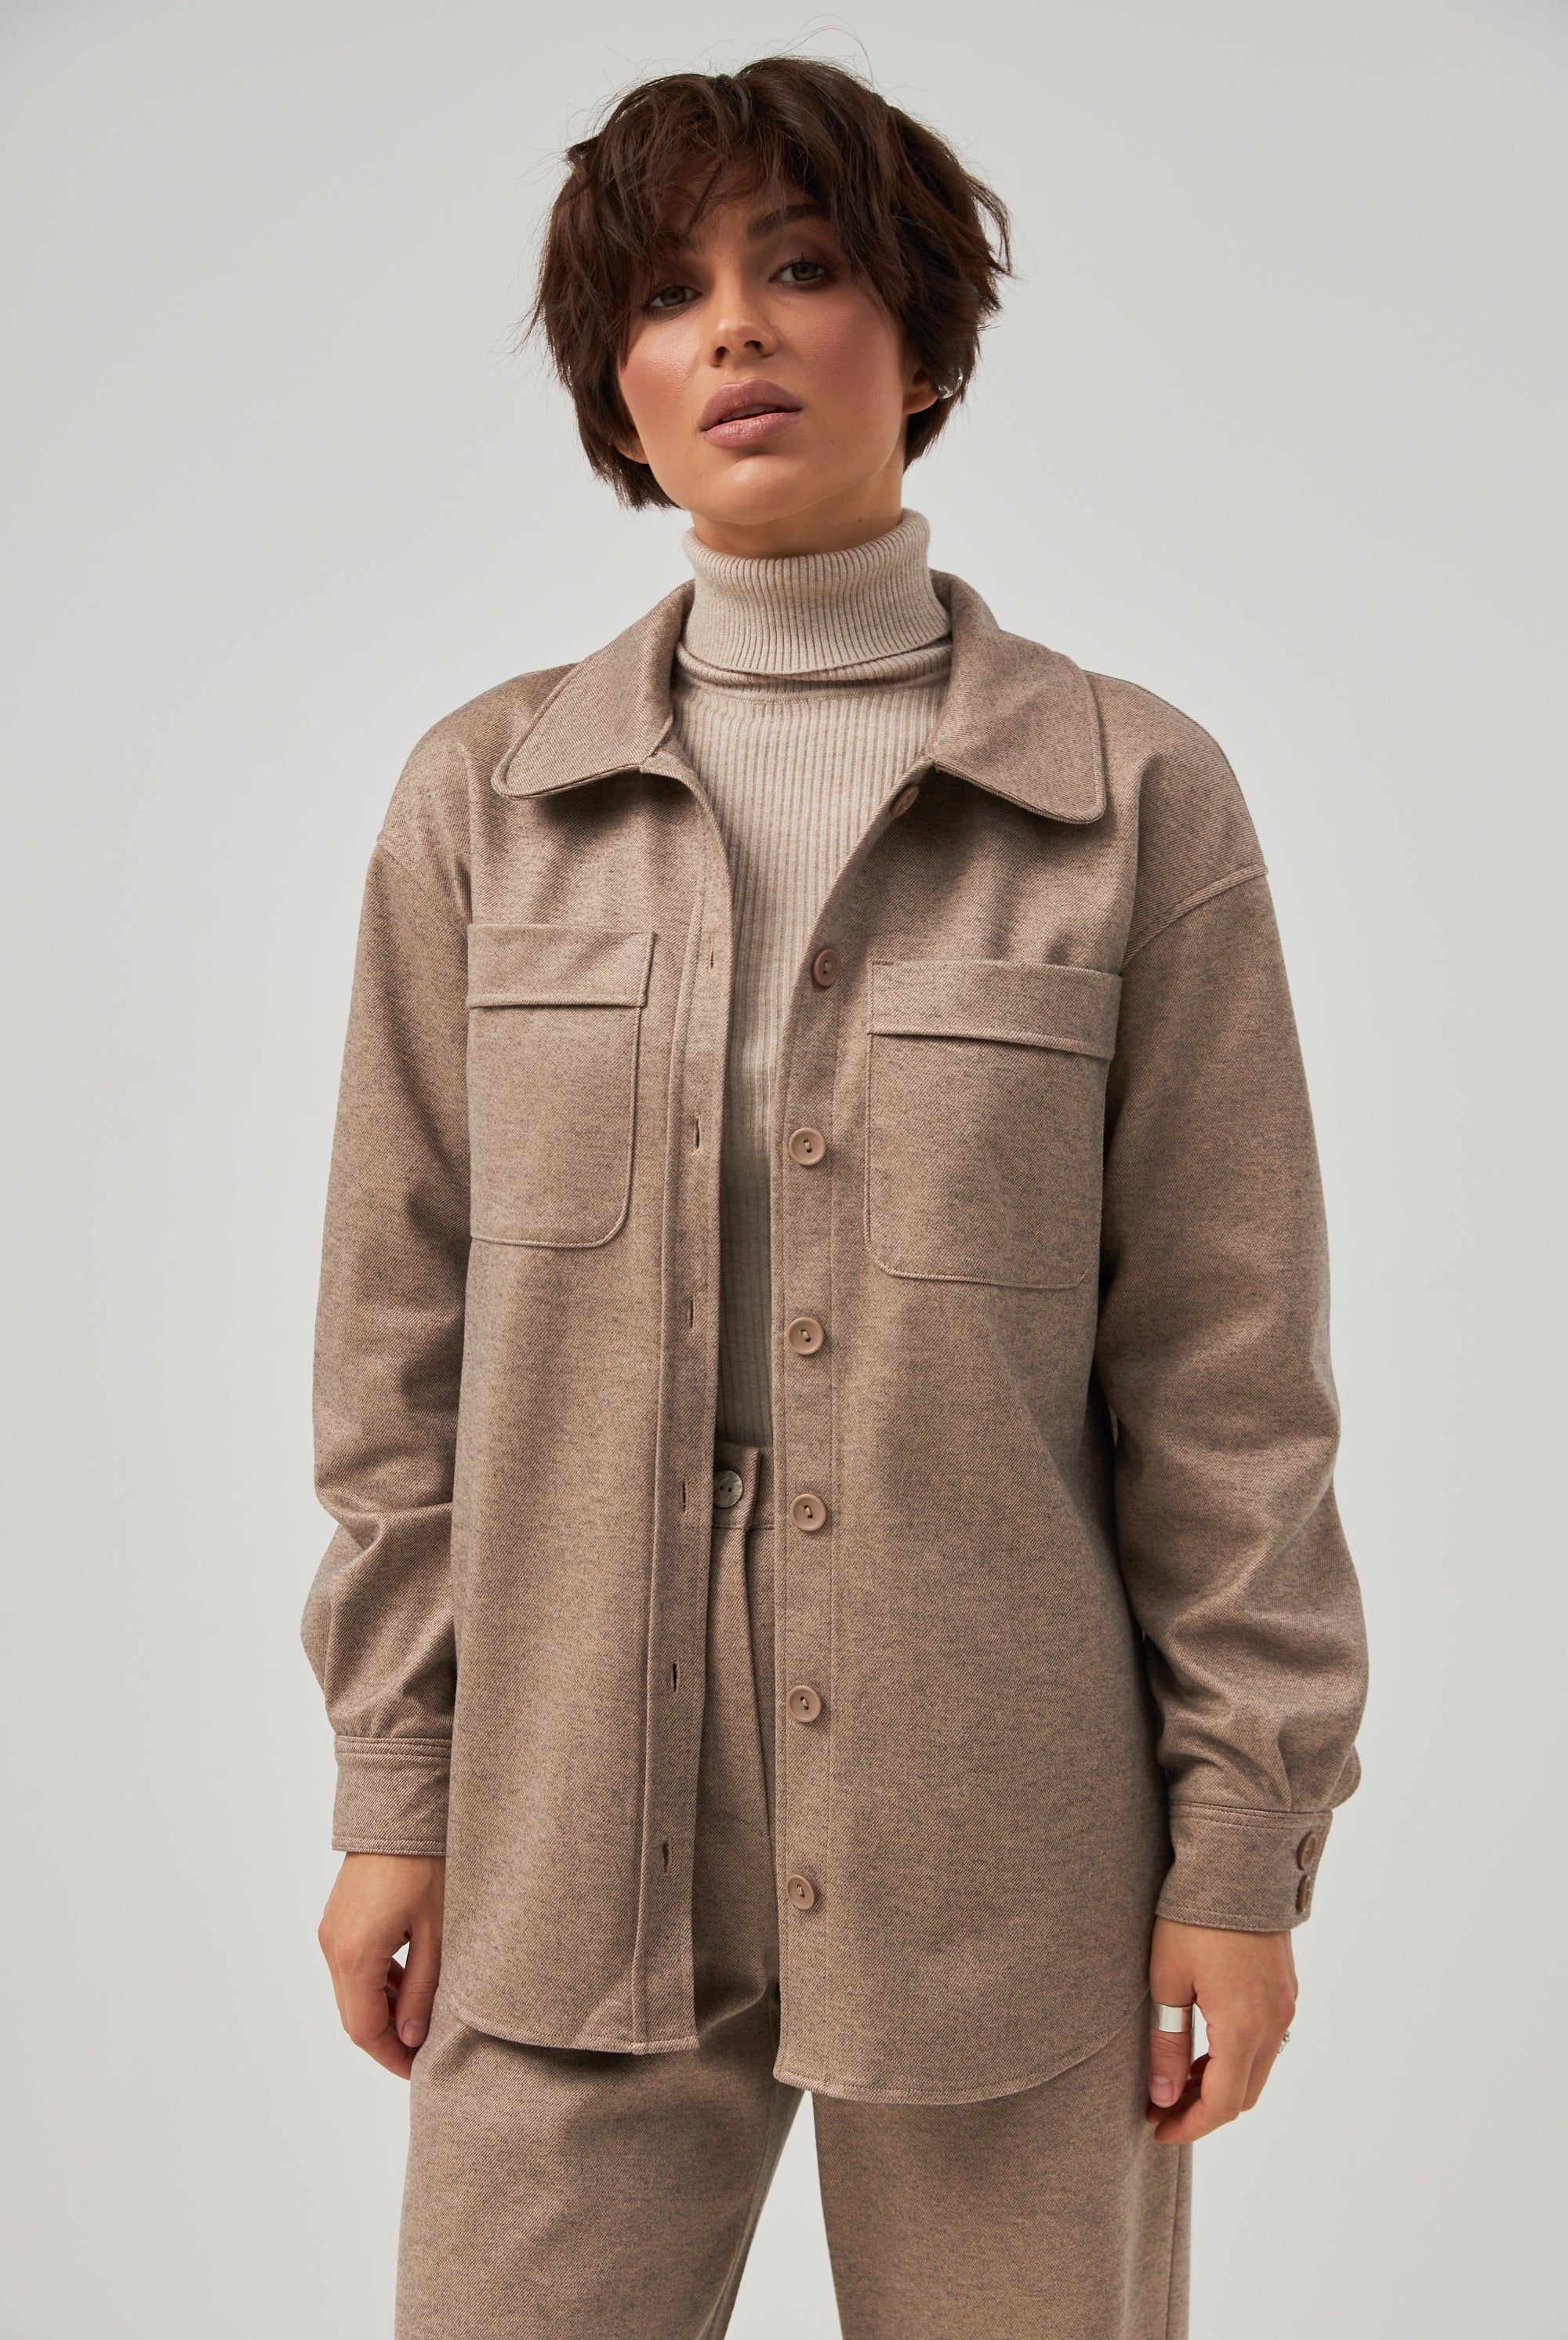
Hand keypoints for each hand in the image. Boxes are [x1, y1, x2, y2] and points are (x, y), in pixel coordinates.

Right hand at [318, 1853, 445, 2078]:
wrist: (401, 1808)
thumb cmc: (425, 1864)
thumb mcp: (437, 1933)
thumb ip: (423, 1991)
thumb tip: (412, 2039)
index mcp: (355, 1954)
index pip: (364, 2030)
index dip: (391, 2058)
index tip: (420, 2071)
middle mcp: (333, 1946)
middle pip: (354, 2015)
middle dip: (389, 2039)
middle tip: (426, 2052)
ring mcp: (332, 1931)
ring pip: (352, 1992)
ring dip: (383, 2011)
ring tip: (423, 2021)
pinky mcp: (338, 1919)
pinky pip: (352, 1966)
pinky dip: (377, 1984)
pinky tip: (409, 1984)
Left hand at [1145, 1915, 1295, 2143]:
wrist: (1237, 1865)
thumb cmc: (1193, 1919)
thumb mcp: (1167, 1981)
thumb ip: (1167, 2044)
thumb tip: (1164, 2095)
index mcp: (1244, 2027)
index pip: (1222, 2104)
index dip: (1189, 2126)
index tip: (1158, 2129)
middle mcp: (1274, 2023)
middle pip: (1244, 2095)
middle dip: (1204, 2110)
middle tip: (1162, 2106)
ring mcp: (1285, 2007)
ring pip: (1257, 2070)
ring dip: (1221, 2084)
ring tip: (1176, 2078)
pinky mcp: (1285, 1990)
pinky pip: (1266, 2043)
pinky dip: (1237, 2058)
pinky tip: (1204, 2047)